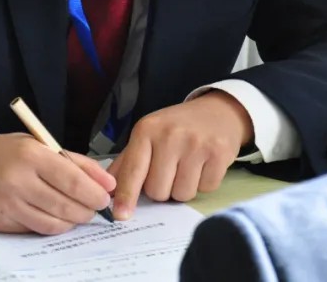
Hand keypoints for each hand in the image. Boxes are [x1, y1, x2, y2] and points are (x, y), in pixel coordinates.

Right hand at [0, 133, 115, 234]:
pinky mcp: (3, 222)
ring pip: (53, 223)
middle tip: (95, 208)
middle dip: (87, 210)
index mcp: (31, 155)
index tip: (105, 197)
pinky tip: (58, 218)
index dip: (94, 193)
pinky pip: (37, 230)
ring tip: (79, 213)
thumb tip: (107, 182)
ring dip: (73, 221)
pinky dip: (54, 227)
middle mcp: (19, 180)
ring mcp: (9, 204)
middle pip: (65, 205)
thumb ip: (76, 162)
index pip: (72, 180)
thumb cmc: (8, 154)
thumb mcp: (41, 145)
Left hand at [108, 91, 253, 219]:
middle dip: (162, 189)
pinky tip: (204, 165)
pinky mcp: (219, 153)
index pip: (134, 170)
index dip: (126, 195)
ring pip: (181, 194)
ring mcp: (196, 144)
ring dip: (182, 188)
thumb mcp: (148, 134)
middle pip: (158, 191)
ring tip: (187, 167)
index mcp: (147, 130)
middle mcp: (170, 135)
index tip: (120, 215)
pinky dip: (204, 183)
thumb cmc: (177, 127)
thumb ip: (127, 162)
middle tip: (169, 171)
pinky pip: (205, 189)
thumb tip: (108, 191)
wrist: (217, 111)